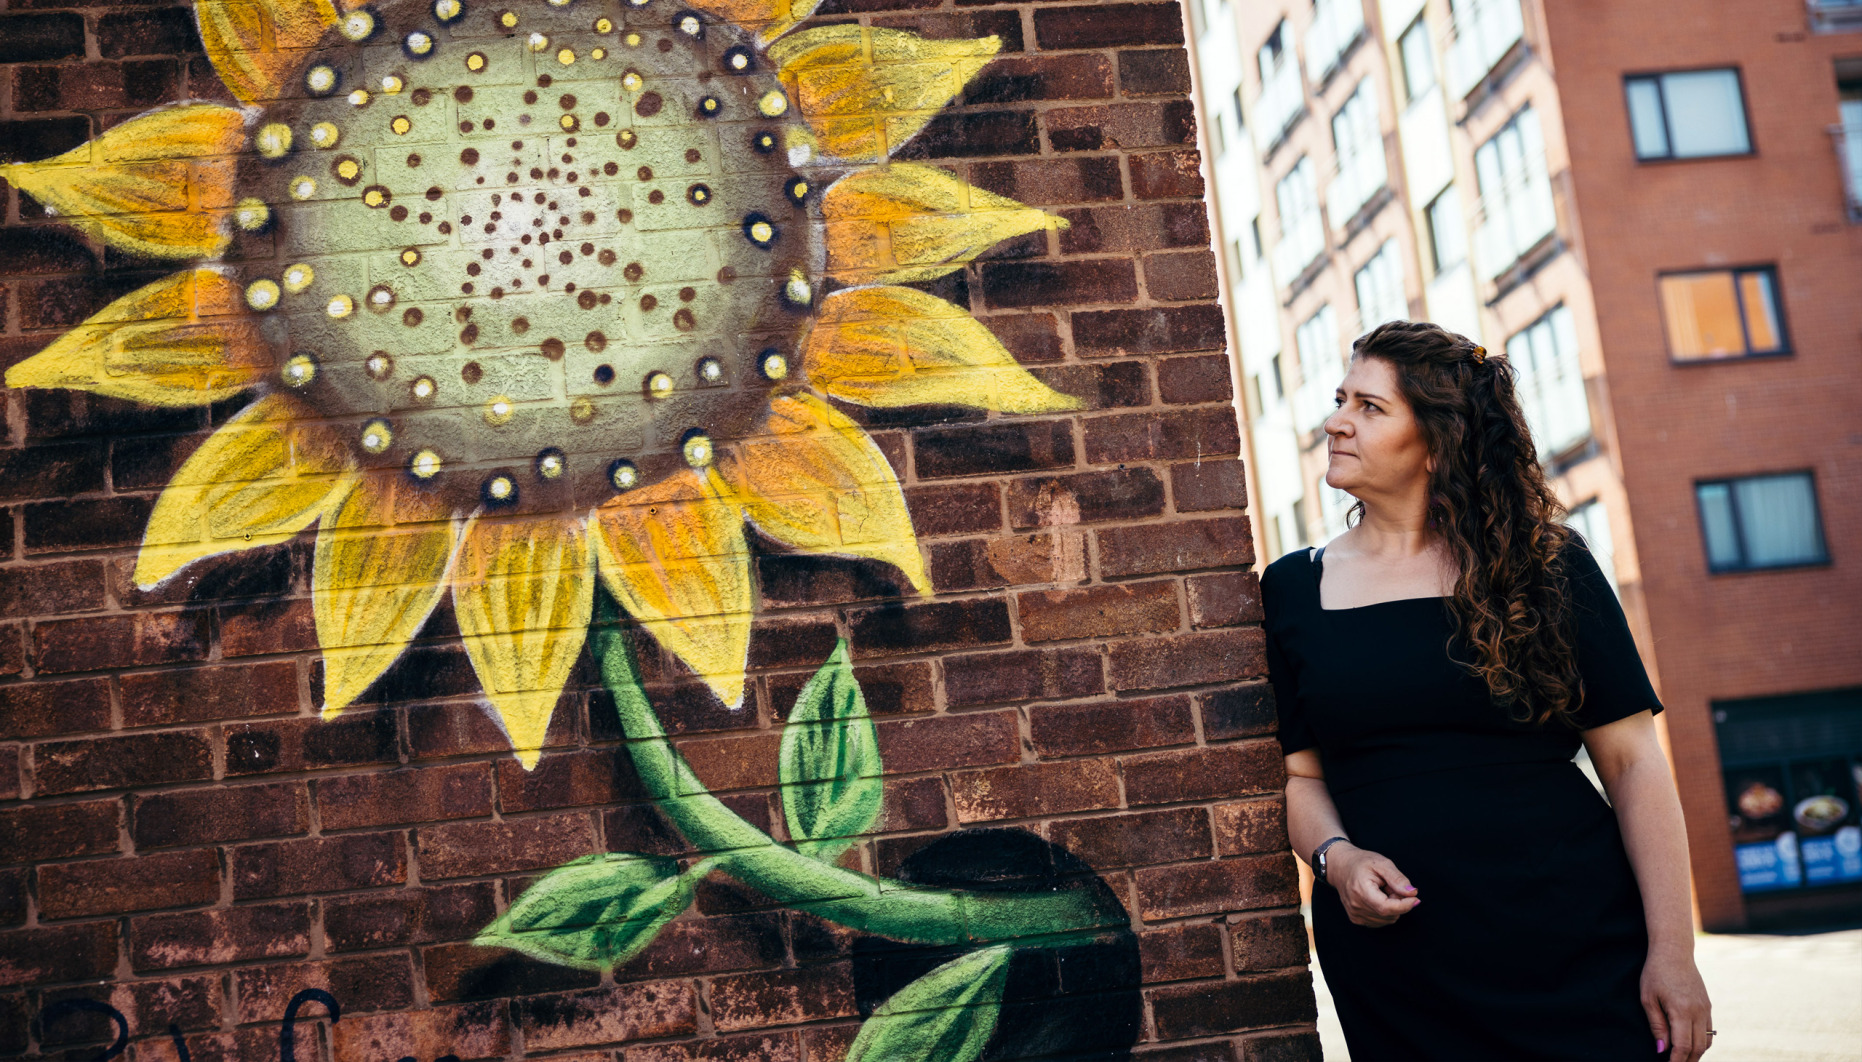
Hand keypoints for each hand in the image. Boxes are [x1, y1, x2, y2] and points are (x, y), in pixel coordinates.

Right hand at [1324, 843, 1419, 926]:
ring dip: (1391, 907)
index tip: (1416, 898)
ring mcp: (1355, 914)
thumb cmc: (1362, 863)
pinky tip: (1377, 898)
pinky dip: (1384, 912)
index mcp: (1361, 890)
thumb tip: (1412, 893)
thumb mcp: (1382, 863)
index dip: (1404, 905)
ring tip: (1382, 891)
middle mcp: (1356, 906)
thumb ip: (1397, 878)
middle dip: (1398, 902)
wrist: (1340, 867)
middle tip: (1390, 886)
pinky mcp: (1356, 919)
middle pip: (1389, 914)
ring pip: (1387, 919)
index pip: (1386, 907)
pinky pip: (1380, 921)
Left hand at [1640, 944, 1711, 1061]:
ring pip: (1706, 1041)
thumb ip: (1657, 1025)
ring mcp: (1706, 1009)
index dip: (1676, 1061)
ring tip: (1683, 1059)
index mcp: (1682, 1011)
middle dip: (1687, 1061)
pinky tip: (1691, 1045)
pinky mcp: (1707, 1005)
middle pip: (1697, 1048)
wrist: (1674, 951)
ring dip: (1696, 1054)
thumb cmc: (1656, 973)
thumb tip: (1661, 1049)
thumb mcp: (1648, 998)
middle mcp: (1698, 1012)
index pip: (1683, 1046)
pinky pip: (1709, 1030)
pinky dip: (1702, 1042)